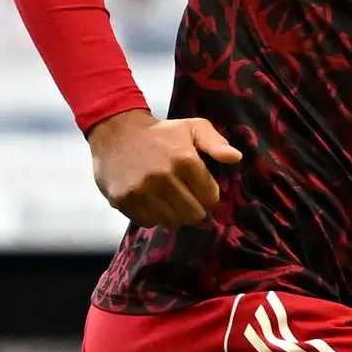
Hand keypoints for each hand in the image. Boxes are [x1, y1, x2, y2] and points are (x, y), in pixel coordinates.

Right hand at [86, 109, 239, 228]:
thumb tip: (235, 157)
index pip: (210, 197)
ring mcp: (142, 190)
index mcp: (185, 159)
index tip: (196, 185)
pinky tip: (148, 199)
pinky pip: (148, 222)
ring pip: (172, 222)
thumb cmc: (160, 133)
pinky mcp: (124, 200)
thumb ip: (216, 143)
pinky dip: (151, 215)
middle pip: (193, 214)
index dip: (206, 192)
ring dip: (172, 213)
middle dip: (192, 206)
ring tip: (165, 197)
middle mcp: (163, 177)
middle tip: (182, 194)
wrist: (115, 131)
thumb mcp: (192, 128)